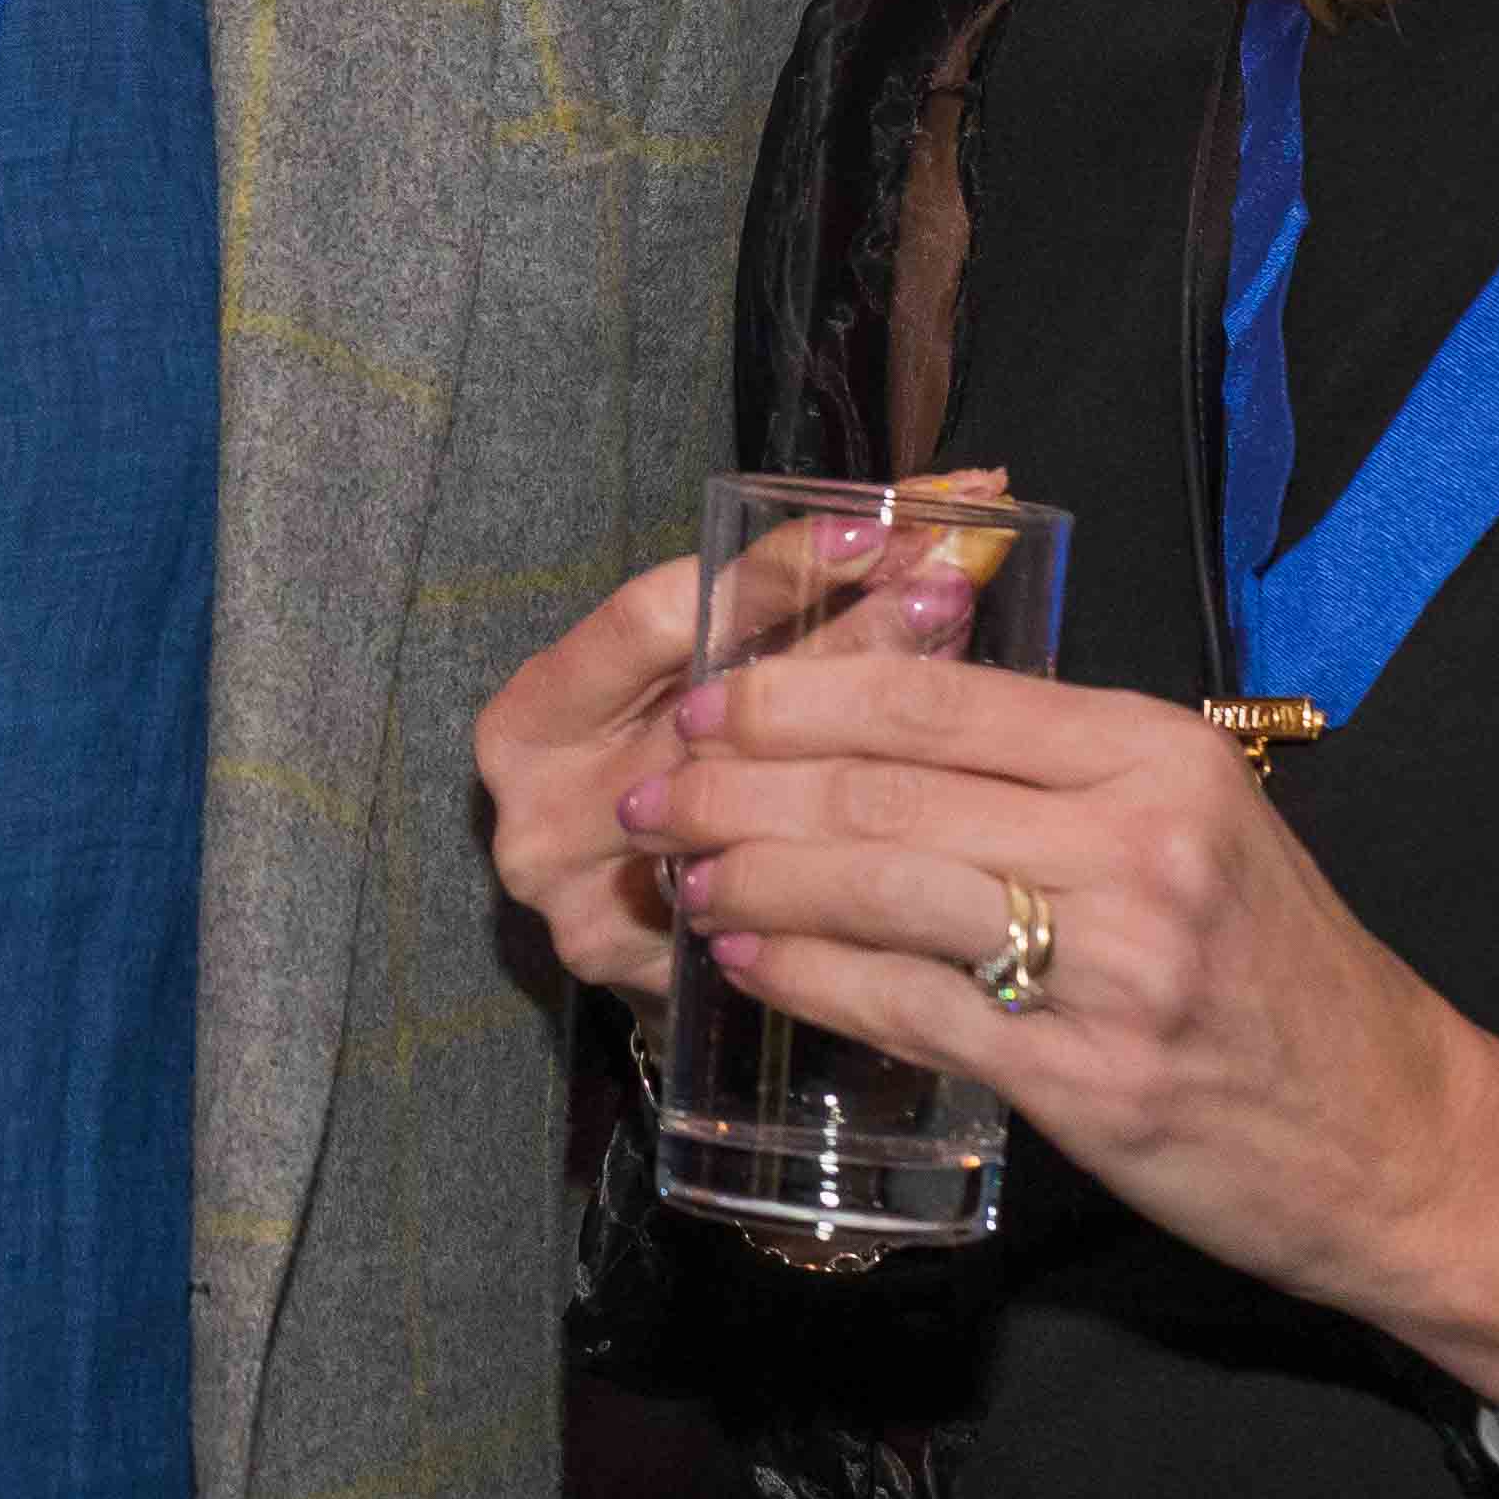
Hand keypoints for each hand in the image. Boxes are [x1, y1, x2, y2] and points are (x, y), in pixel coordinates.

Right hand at [476, 477, 1009, 995]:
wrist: (620, 920)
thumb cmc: (656, 772)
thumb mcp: (676, 684)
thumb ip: (767, 621)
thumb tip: (905, 538)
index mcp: (528, 719)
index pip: (648, 623)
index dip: (765, 572)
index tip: (875, 529)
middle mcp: (540, 812)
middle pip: (717, 720)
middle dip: (850, 644)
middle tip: (952, 591)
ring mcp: (584, 900)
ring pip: (758, 813)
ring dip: (875, 745)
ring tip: (969, 692)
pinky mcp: (642, 969)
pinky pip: (775, 901)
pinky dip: (857, 853)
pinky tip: (937, 813)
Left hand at [633, 656, 1498, 1418]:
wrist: (1405, 1143)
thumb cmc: (1286, 978)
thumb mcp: (1203, 826)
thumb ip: (1063, 771)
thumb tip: (884, 722)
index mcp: (1160, 755)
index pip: (935, 696)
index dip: (795, 692)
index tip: (702, 696)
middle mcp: (1138, 842)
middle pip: (885, 783)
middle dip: (739, 779)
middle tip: (651, 787)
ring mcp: (1112, 964)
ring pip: (878, 885)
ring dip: (752, 874)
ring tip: (680, 869)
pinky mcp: (1082, 1079)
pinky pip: (903, 1006)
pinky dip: (805, 975)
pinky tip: (746, 958)